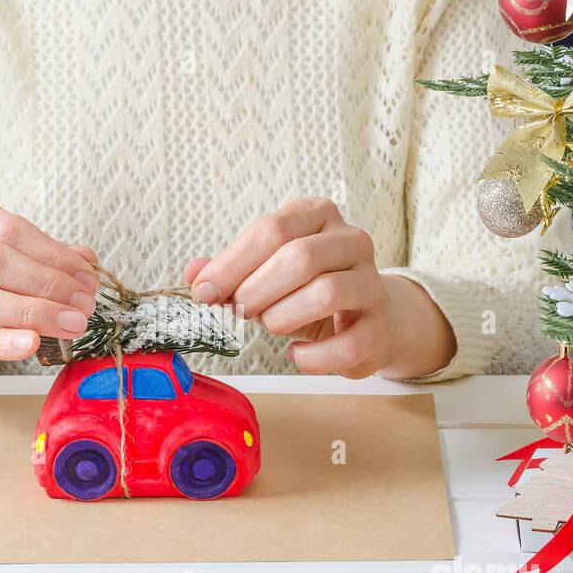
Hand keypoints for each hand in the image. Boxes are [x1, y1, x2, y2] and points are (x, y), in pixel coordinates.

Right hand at [0, 188, 98, 376]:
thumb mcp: (2, 251)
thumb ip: (42, 254)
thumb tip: (87, 264)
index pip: (7, 228)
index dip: (52, 255)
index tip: (85, 276)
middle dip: (45, 284)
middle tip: (82, 303)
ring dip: (31, 313)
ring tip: (68, 323)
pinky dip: (2, 342)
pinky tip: (31, 343)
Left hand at [183, 197, 455, 378]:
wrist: (368, 318)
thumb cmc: (307, 290)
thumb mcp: (265, 272)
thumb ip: (230, 271)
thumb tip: (193, 275)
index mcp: (318, 216)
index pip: (272, 229)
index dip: (231, 264)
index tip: (204, 291)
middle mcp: (351, 242)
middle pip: (301, 257)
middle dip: (258, 289)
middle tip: (240, 309)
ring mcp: (371, 284)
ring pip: (327, 292)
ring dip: (283, 316)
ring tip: (270, 325)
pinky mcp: (379, 328)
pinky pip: (346, 344)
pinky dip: (312, 357)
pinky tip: (297, 354)